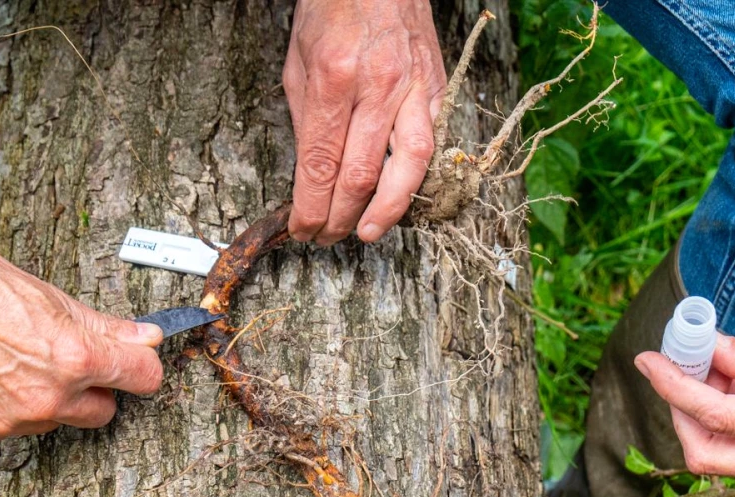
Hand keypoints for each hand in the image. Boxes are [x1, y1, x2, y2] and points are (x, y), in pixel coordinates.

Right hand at [0, 172, 163, 447]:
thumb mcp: (46, 295)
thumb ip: (102, 327)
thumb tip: (145, 338)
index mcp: (74, 358)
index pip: (143, 379)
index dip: (139, 367)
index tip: (133, 363)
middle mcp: (46, 397)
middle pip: (101, 411)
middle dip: (91, 389)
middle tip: (61, 359)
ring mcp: (8, 422)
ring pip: (50, 420)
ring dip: (41, 399)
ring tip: (4, 358)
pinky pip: (6, 429)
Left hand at [283, 0, 444, 244]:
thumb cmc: (332, 10)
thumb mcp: (298, 62)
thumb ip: (305, 119)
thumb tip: (309, 175)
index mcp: (333, 78)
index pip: (320, 164)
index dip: (310, 207)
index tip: (302, 229)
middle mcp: (377, 85)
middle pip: (360, 174)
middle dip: (340, 217)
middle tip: (326, 237)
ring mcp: (413, 86)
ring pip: (408, 165)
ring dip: (387, 209)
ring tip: (369, 232)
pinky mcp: (436, 86)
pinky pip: (432, 143)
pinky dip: (416, 177)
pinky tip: (400, 196)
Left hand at [635, 333, 734, 482]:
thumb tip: (705, 348)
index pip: (715, 417)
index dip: (673, 387)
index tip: (648, 358)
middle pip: (704, 453)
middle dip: (680, 409)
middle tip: (681, 363)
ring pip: (719, 460)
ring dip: (699, 417)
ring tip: (713, 369)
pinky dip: (721, 425)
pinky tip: (731, 388)